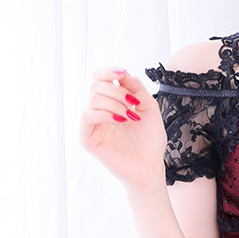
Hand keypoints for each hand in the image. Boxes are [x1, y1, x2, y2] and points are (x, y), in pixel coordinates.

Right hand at [79, 67, 167, 189]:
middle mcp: (99, 110)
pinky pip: (87, 116)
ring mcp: (92, 124)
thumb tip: (122, 72)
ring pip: (94, 99)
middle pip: (96, 85)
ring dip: (115, 104)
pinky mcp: (87, 138)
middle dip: (117, 91)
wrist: (150, 166)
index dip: (109, 71)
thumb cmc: (150, 139)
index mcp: (111, 101)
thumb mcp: (148, 107)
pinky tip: (120, 121)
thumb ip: (136, 88)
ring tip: (130, 117)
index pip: (100, 78)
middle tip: (133, 104)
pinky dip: (105, 114)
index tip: (123, 73)